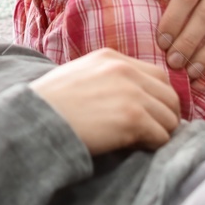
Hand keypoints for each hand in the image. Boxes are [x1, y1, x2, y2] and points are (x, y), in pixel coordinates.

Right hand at [28, 48, 180, 155]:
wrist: (34, 121)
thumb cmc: (49, 105)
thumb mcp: (78, 76)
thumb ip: (106, 79)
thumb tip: (130, 99)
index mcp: (111, 57)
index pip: (158, 76)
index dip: (157, 98)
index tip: (149, 114)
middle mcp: (125, 70)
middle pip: (170, 96)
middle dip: (164, 117)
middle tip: (150, 133)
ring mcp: (131, 93)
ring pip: (170, 118)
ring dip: (159, 133)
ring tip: (138, 142)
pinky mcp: (133, 118)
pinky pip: (162, 136)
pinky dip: (153, 146)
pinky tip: (132, 147)